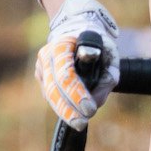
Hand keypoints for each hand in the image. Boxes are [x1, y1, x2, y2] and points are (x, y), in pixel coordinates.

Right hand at [35, 0, 119, 128]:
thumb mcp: (110, 54)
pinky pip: (49, 94)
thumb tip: (96, 102)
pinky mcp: (40, 75)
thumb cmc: (97, 43)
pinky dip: (61, 104)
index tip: (90, 109)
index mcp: (63, 45)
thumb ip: (107, 77)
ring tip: (78, 122)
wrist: (77, 28)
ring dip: (63, 111)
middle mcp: (47, 54)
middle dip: (68, 109)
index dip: (77, 94)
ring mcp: (41, 65)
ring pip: (49, 94)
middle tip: (82, 123)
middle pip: (54, 88)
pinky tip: (72, 111)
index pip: (66, 75)